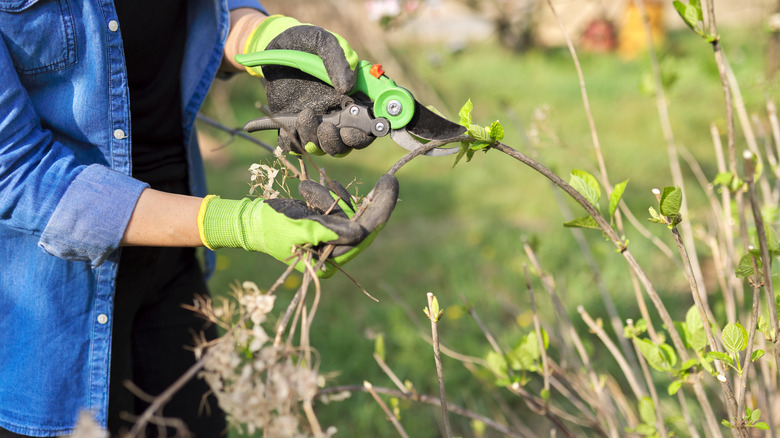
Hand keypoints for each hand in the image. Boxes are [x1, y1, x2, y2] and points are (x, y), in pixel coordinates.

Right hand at [198, 174, 398, 276]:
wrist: (251, 221)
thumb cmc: (271, 226)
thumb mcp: (299, 227)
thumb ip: (328, 231)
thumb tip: (359, 233)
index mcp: (329, 263)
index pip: (363, 237)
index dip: (380, 212)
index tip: (390, 187)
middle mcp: (334, 254)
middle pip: (364, 225)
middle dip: (373, 202)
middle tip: (389, 180)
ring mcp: (332, 240)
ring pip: (350, 212)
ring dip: (332, 197)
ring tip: (306, 193)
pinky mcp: (328, 225)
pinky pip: (339, 207)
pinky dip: (329, 195)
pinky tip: (307, 191)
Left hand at [242, 16, 373, 156]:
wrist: (272, 45)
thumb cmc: (304, 42)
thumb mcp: (322, 42)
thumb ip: (337, 60)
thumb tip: (348, 87)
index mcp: (353, 95)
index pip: (369, 124)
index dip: (365, 134)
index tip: (350, 130)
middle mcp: (337, 112)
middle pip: (347, 143)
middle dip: (337, 142)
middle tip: (325, 127)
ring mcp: (316, 121)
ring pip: (323, 147)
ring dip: (314, 140)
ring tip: (303, 115)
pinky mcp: (294, 125)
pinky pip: (295, 145)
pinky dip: (292, 143)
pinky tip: (288, 127)